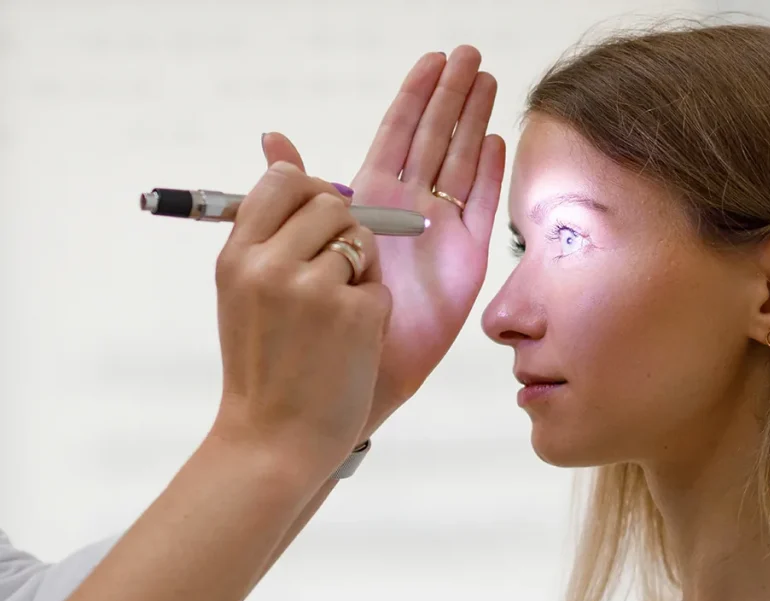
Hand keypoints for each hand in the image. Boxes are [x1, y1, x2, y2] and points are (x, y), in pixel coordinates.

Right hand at [210, 153, 391, 484]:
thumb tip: (276, 138)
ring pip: (362, 242)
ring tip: (333, 320)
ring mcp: (314, 288)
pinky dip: (371, 313)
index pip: (284, 180)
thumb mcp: (245, 290)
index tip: (317, 225)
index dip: (311, 194)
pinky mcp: (355, 313)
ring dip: (359, 274)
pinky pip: (379, 287)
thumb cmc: (263, 366)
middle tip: (332, 279)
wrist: (274, 440)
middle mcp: (270, 264)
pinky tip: (347, 346)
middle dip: (344, 233)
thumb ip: (266, 223)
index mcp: (237, 255)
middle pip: (332, 203)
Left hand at [263, 46, 504, 438]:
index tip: (432, 59)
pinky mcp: (464, 262)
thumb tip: (272, 137)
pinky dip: (489, 175)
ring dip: (475, 122)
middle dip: (453, 95)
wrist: (343, 374)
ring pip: (462, 163)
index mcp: (371, 198)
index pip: (399, 132)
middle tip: (470, 54)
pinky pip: (481, 209)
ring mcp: (440, 233)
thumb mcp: (295, 242)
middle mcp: (409, 209)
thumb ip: (294, 189)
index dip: (416, 95)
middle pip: (437, 138)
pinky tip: (495, 140)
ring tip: (488, 80)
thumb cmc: (316, 320)